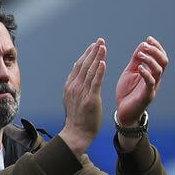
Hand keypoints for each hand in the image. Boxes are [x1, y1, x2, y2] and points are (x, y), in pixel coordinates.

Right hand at [59, 38, 106, 156]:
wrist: (76, 134)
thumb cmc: (77, 119)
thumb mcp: (72, 100)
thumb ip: (75, 88)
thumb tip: (78, 77)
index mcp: (70, 86)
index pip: (79, 66)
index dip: (87, 54)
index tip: (94, 45)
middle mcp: (75, 87)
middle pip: (85, 65)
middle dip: (93, 51)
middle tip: (100, 40)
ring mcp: (82, 93)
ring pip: (91, 71)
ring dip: (97, 57)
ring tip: (103, 46)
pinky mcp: (90, 100)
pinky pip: (96, 83)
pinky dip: (99, 72)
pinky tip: (103, 62)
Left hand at [115, 36, 167, 126]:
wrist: (123, 113)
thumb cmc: (127, 92)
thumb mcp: (130, 71)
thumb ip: (136, 59)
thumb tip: (143, 44)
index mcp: (152, 73)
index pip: (160, 57)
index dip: (157, 46)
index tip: (148, 39)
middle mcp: (155, 79)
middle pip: (164, 61)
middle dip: (156, 51)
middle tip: (145, 45)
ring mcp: (152, 87)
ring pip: (159, 70)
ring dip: (150, 59)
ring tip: (140, 55)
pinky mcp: (147, 96)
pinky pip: (151, 83)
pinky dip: (146, 73)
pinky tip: (139, 67)